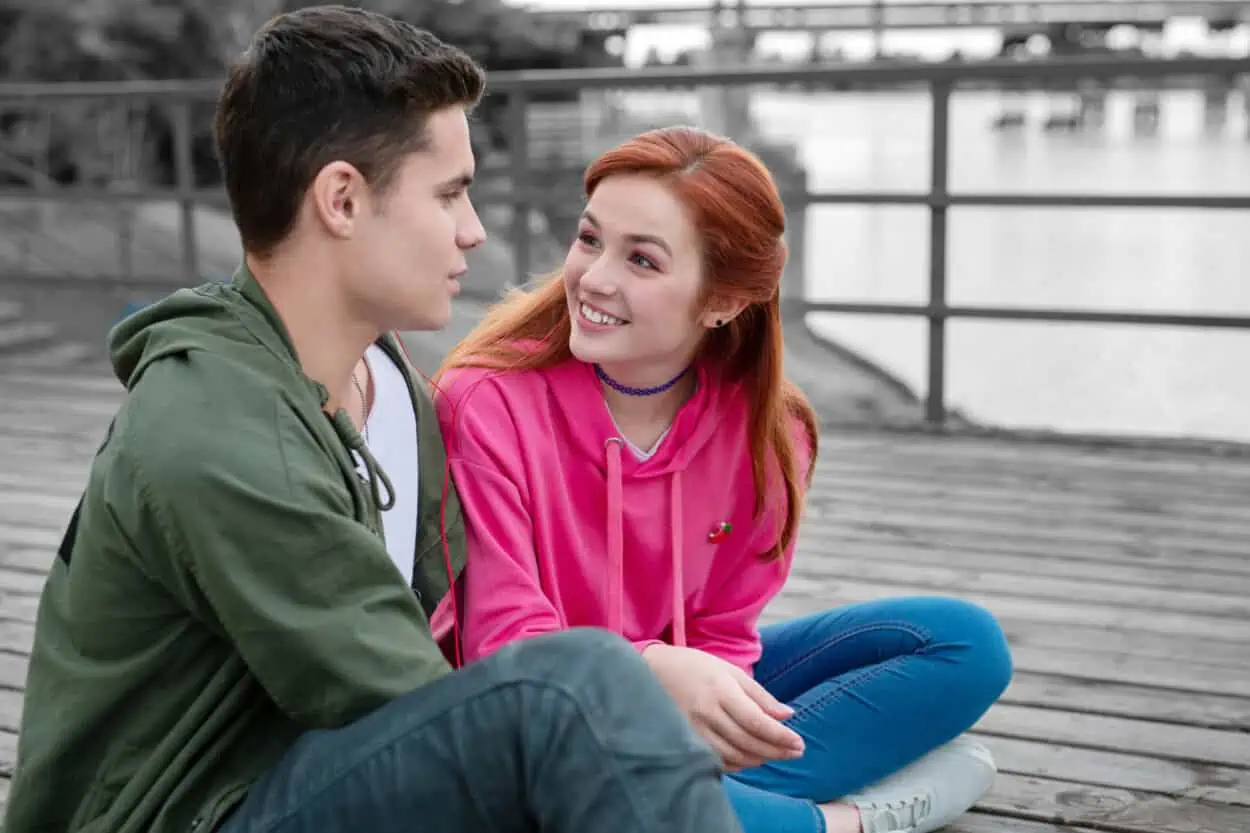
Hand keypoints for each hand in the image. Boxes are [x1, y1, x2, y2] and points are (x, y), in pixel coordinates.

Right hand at [642, 644, 804, 770]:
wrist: (651, 670)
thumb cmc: (695, 667)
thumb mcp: (729, 671)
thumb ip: (759, 695)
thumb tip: (788, 715)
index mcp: (720, 690)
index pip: (756, 721)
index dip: (780, 736)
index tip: (799, 743)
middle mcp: (707, 712)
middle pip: (748, 740)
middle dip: (776, 750)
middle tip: (796, 753)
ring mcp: (693, 728)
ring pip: (733, 754)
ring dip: (759, 758)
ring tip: (775, 754)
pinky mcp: (684, 738)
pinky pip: (715, 760)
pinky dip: (737, 764)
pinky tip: (750, 759)